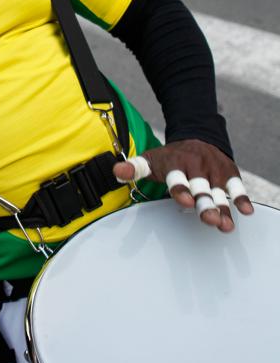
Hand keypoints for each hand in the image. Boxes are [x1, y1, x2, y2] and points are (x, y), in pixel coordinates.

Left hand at [113, 139, 253, 232]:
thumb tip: (116, 171)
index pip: (177, 179)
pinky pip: (237, 186)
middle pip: (201, 189)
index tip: (185, 200)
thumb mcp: (151, 160)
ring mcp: (214, 170)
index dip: (181, 190)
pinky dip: (242, 198)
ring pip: (220, 192)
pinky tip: (246, 211)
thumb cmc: (170, 157)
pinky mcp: (229, 173)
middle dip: (205, 204)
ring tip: (225, 225)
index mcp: (176, 165)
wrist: (197, 137)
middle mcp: (196, 167)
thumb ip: (134, 168)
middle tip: (210, 219)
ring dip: (224, 208)